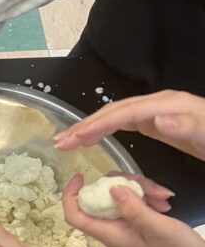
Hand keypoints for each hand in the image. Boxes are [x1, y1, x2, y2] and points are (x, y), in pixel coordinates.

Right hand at [54, 90, 204, 159]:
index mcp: (169, 106)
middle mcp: (160, 104)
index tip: (73, 140)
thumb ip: (187, 128)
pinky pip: (125, 122)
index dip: (96, 125)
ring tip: (67, 141)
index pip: (124, 113)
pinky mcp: (160, 122)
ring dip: (90, 128)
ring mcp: (159, 111)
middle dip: (84, 126)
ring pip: (116, 116)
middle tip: (59, 142)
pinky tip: (94, 138)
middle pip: (114, 111)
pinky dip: (105, 129)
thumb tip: (157, 120)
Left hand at [62, 174, 204, 246]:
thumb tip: (110, 188)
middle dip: (122, 184)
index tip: (81, 175)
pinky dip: (150, 196)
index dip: (71, 195)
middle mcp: (113, 228)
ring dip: (142, 189)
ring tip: (162, 196)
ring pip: (121, 196)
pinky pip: (137, 201)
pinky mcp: (140, 221)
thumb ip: (133, 209)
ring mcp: (126, 224)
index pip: (76, 216)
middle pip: (101, 197)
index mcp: (109, 234)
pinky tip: (165, 201)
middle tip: (145, 184)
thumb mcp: (157, 228)